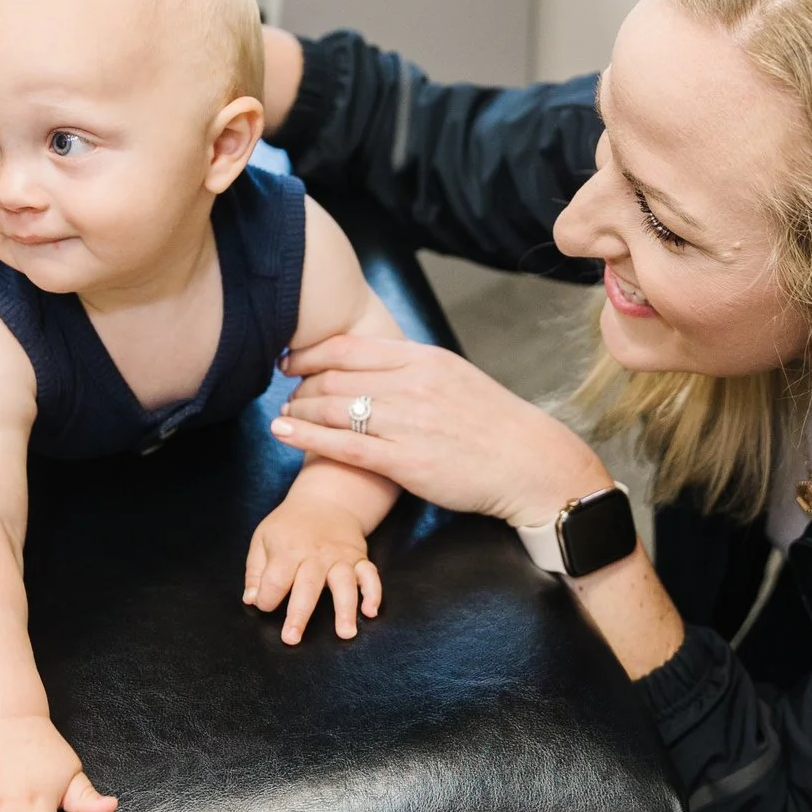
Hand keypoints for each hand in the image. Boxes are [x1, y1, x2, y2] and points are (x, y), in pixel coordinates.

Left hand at [244, 495, 380, 644]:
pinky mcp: (359, 558)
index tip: (265, 605)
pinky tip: (371, 612)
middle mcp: (315, 554)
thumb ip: (255, 572)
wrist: (326, 500)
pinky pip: (370, 575)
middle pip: (307, 586)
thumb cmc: (289, 525)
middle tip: (291, 638)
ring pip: (343, 583)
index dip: (267, 598)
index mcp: (288, 549)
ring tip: (345, 634)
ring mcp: (340, 556)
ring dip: (345, 609)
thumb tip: (251, 600)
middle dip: (299, 614)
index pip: (275, 580)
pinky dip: (373, 593)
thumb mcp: (263, 539)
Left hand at [270, 337, 611, 527]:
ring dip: (298, 411)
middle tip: (286, 396)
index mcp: (424, 359)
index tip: (290, 361)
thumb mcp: (456, 378)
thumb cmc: (494, 425)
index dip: (310, 353)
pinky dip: (306, 437)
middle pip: (335, 377)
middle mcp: (412, 384)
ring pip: (333, 409)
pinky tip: (283, 434)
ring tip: (282, 417)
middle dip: (301, 386)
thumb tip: (379, 365)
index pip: (350, 347)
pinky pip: (343, 445)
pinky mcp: (405, 461)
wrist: (529, 463)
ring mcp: (408, 422)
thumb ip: (415, 369)